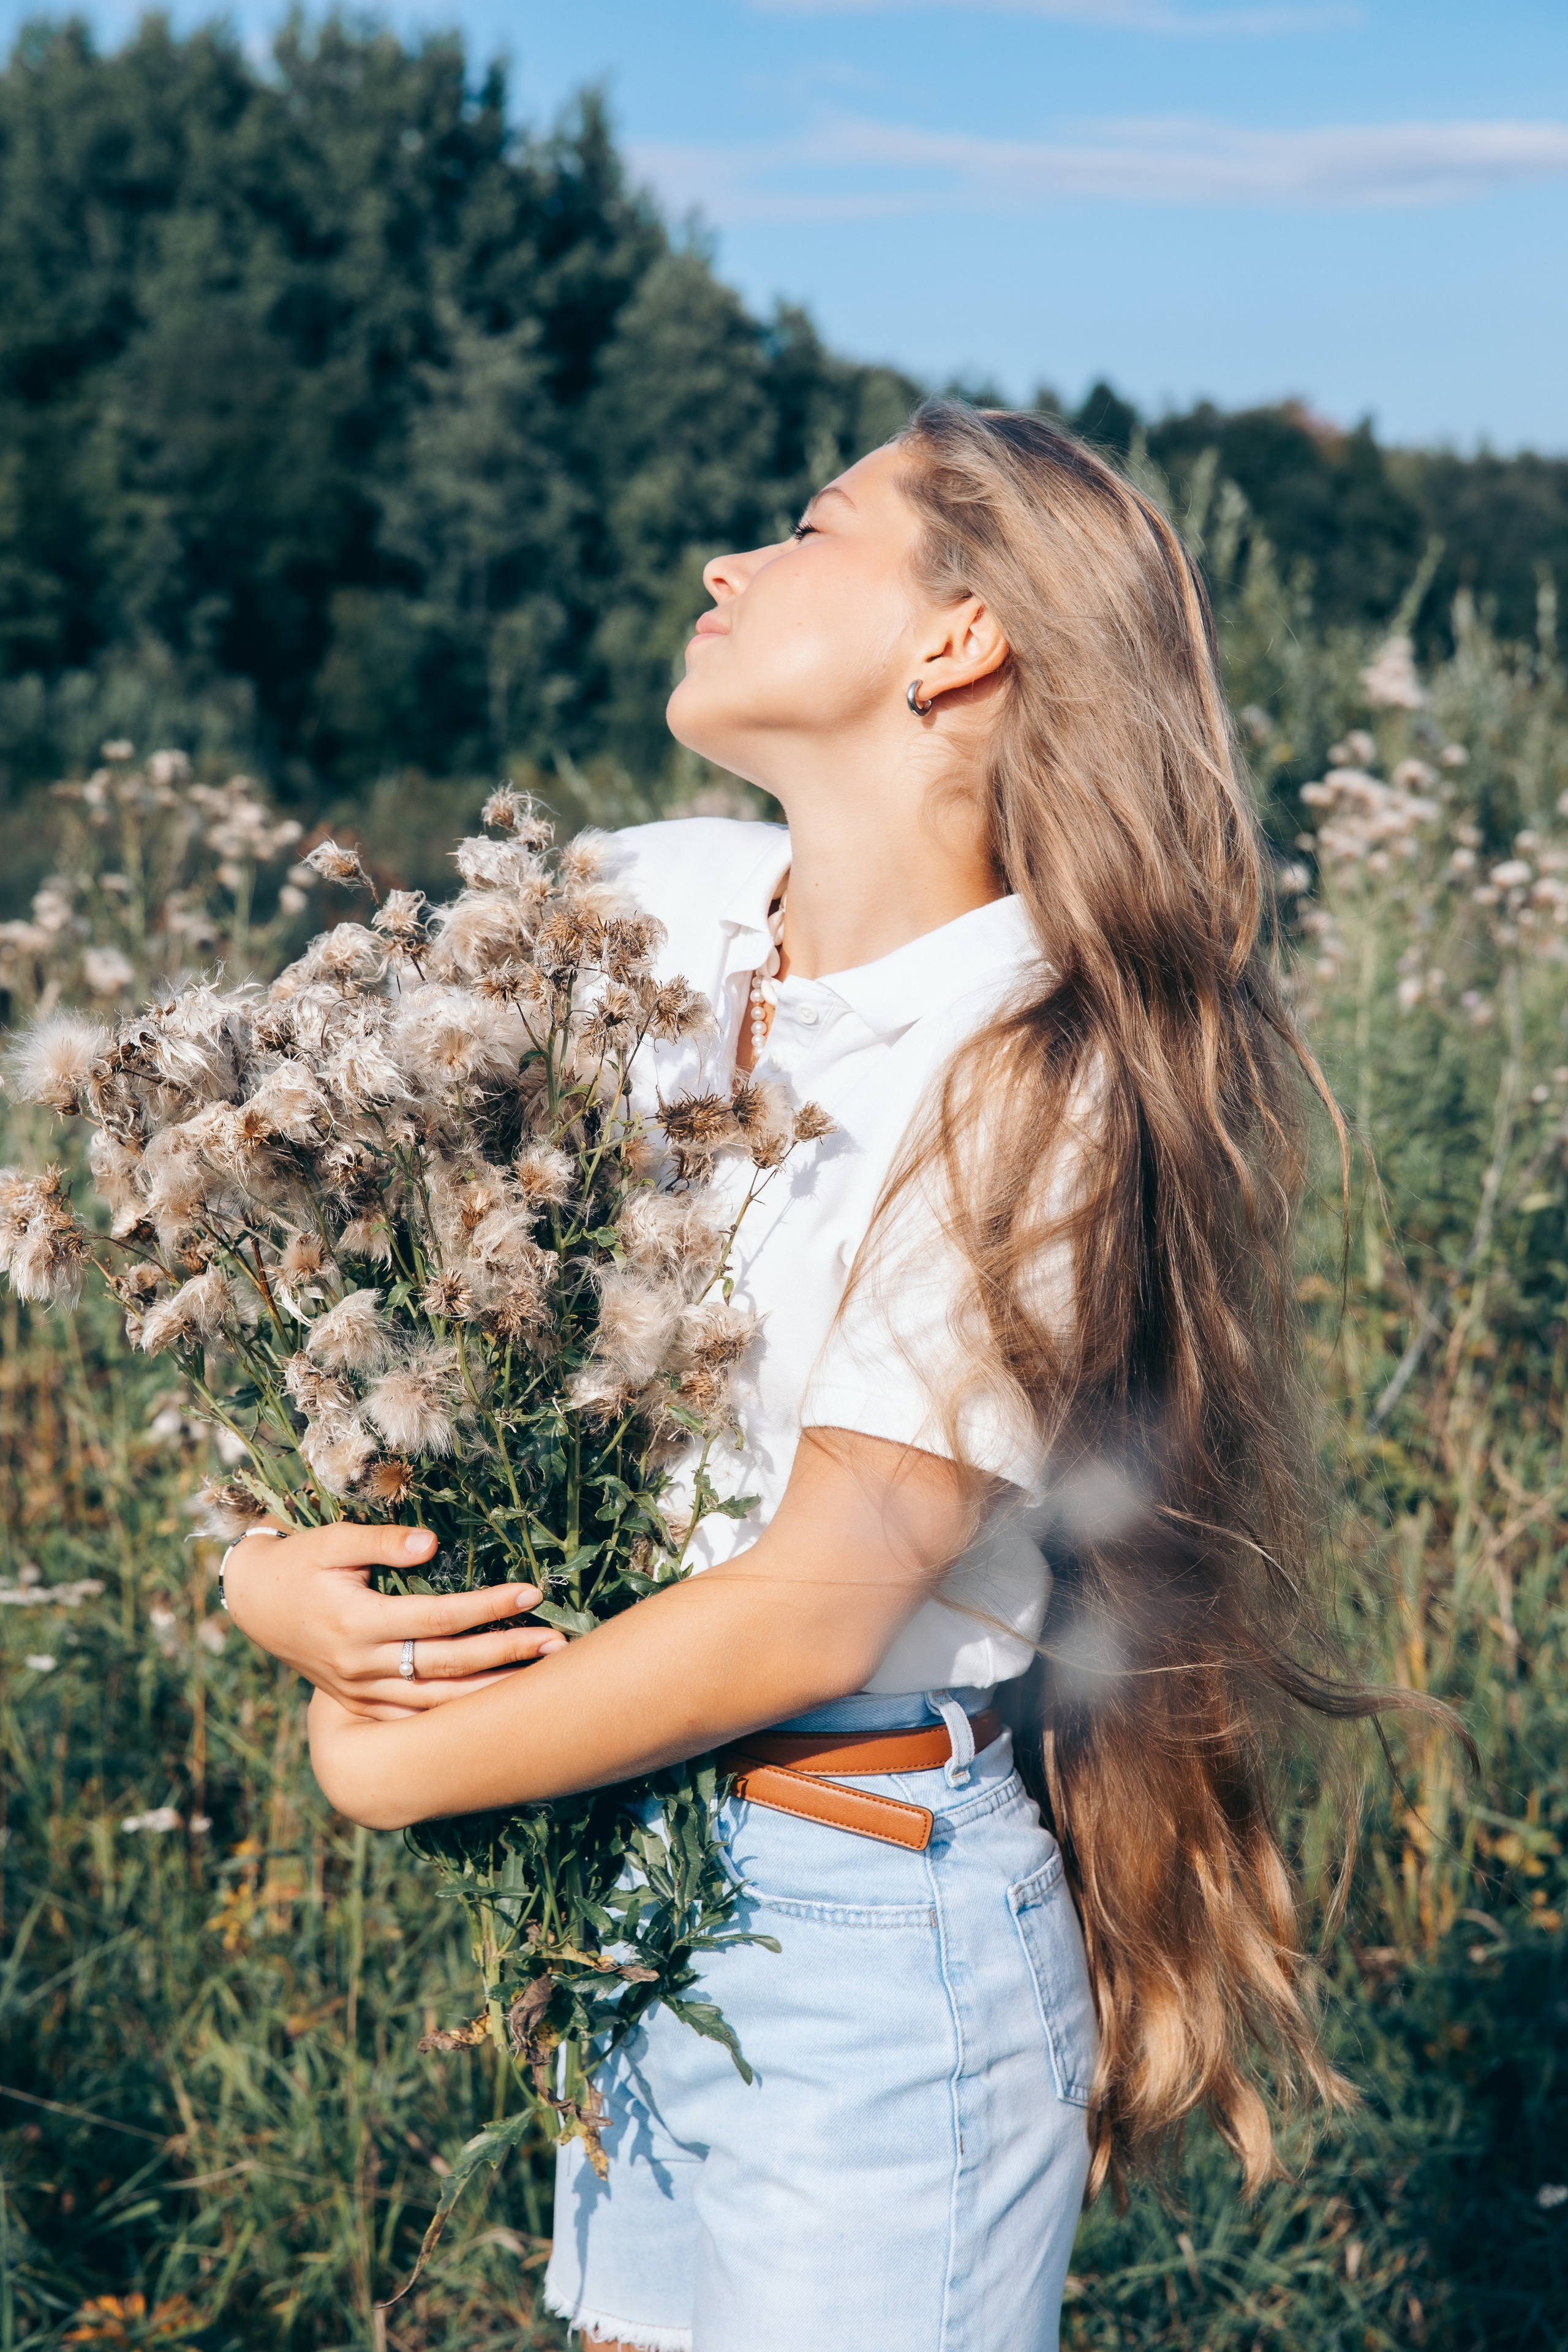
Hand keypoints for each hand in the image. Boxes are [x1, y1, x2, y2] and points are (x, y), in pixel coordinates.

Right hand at [221, 1523, 565, 1718]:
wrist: (257, 1605)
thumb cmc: (301, 1564)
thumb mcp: (333, 1541)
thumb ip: (382, 1543)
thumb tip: (432, 1543)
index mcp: (357, 1622)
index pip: (438, 1616)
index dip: (488, 1606)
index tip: (532, 1592)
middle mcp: (361, 1664)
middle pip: (448, 1665)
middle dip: (506, 1654)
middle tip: (557, 1643)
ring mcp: (360, 1691)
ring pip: (436, 1703)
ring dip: (491, 1693)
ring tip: (541, 1680)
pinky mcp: (360, 1704)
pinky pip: (414, 1720)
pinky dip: (455, 1719)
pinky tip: (495, 1712)